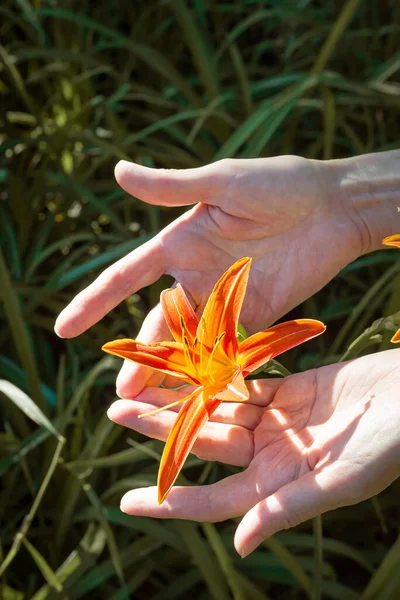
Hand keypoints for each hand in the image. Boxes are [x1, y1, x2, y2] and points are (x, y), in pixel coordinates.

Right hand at [55, 156, 365, 395]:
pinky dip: (215, 371)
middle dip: (140, 356)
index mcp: (180, 244)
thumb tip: (117, 171)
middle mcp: (198, 276)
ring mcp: (228, 299)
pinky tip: (201, 397)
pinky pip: (231, 348)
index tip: (64, 328)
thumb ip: (172, 188)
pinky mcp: (259, 316)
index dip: (94, 302)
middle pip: (159, 323)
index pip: (126, 277)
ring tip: (155, 405)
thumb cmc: (278, 184)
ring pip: (192, 343)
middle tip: (123, 392)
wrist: (334, 206)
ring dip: (173, 373)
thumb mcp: (222, 182)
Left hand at [107, 349, 399, 556]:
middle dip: (159, 428)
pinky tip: (187, 359)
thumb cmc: (388, 447)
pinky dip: (216, 371)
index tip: (128, 501)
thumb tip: (240, 544)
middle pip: (203, 442)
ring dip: (180, 395)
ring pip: (216, 406)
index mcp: (277, 485)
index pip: (211, 500)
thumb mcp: (339, 481)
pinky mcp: (287, 390)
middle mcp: (269, 454)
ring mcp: (276, 420)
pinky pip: (243, 380)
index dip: (169, 502)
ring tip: (140, 381)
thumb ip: (287, 508)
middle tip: (116, 410)